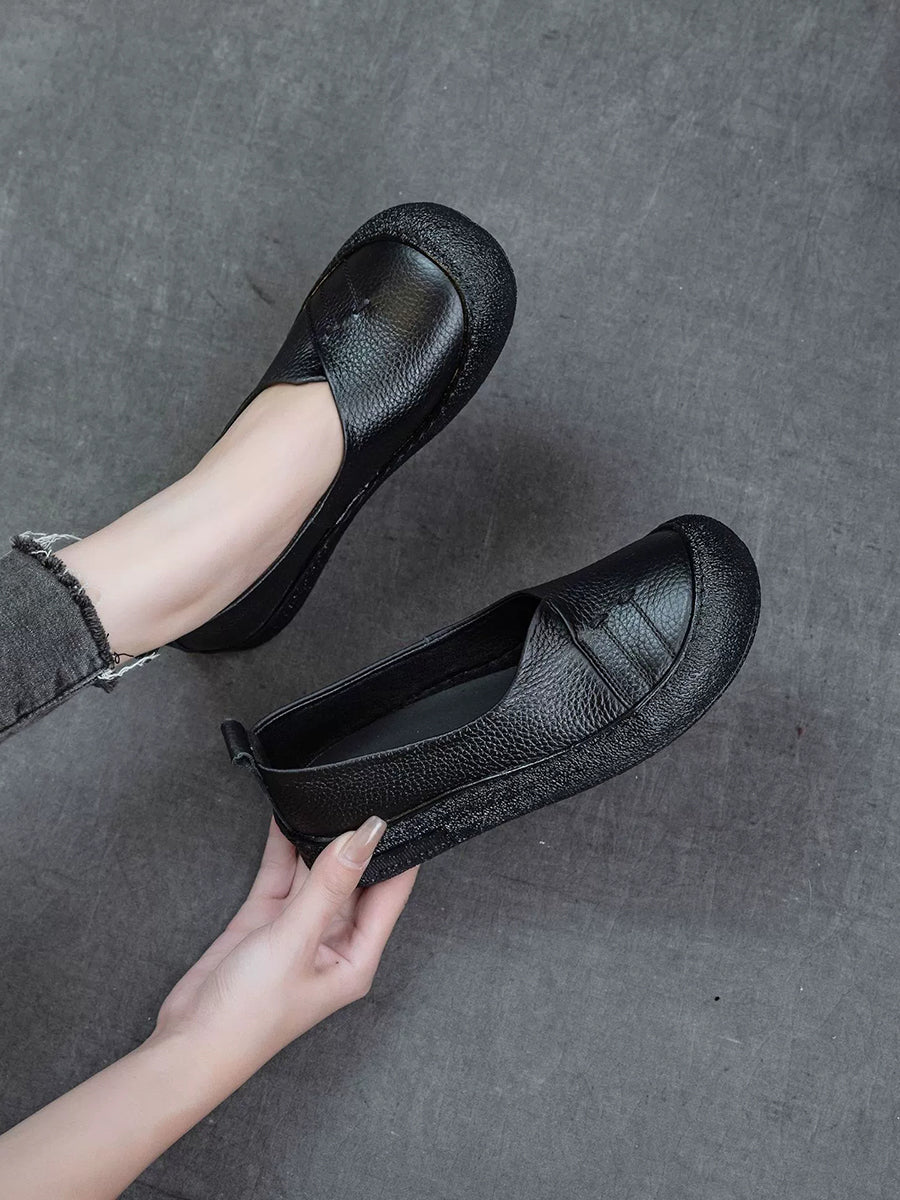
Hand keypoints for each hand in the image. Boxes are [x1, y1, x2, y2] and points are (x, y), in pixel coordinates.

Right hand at [153, 815, 416, 1064]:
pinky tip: (286, 817)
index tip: (399, 809)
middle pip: (355, 879)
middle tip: (358, 793)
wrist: (187, 1042)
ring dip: (317, 840)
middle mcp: (333, 941)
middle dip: (355, 842)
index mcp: (357, 956)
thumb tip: (364, 837)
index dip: (398, 852)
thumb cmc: (250, 1015)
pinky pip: (283, 875)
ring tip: (324, 797)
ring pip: (317, 872)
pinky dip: (284, 848)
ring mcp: (299, 929)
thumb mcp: (295, 941)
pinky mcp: (266, 921)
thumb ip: (329, 885)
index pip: (391, 893)